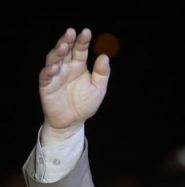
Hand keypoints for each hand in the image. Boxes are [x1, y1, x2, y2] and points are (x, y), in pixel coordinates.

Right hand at [39, 28, 110, 143]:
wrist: (73, 122)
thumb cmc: (84, 103)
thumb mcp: (98, 89)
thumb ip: (102, 74)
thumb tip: (104, 56)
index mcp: (78, 65)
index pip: (80, 50)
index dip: (82, 41)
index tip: (87, 32)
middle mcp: (66, 67)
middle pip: (65, 50)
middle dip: (67, 41)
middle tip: (71, 32)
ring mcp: (55, 75)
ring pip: (54, 60)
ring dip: (57, 52)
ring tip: (63, 46)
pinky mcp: (47, 86)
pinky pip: (46, 76)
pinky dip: (49, 71)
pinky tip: (54, 67)